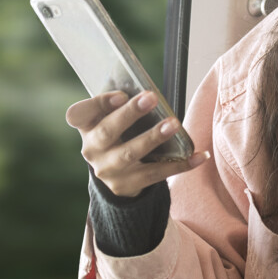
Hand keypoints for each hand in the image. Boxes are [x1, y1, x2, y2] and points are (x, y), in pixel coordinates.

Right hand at [66, 90, 209, 198]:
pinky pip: (156, 174)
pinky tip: (200, 156)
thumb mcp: (110, 121)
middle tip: (151, 98)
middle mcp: (92, 150)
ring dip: (153, 138)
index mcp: (86, 128)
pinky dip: (181, 165)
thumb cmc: (118, 137)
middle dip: (129, 114)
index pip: (78, 114)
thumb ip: (121, 107)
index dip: (98, 104)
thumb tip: (149, 93)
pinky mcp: (127, 185)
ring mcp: (108, 170)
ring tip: (174, 124)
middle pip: (107, 131)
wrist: (115, 177)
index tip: (120, 94)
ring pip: (130, 154)